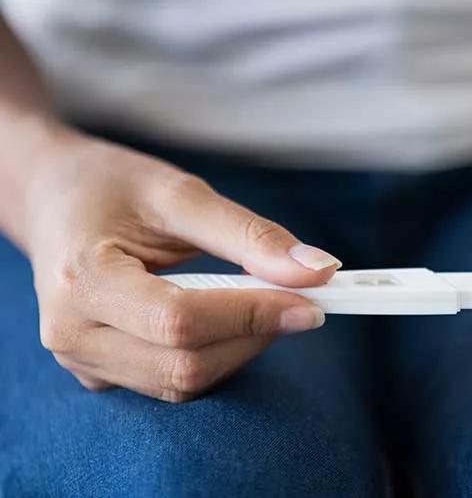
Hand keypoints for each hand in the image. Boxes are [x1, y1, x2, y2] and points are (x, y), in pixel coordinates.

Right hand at [25, 128, 340, 401]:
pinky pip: (172, 382)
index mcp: (84, 280)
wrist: (54, 199)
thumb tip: (318, 271)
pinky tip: (226, 319)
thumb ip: (250, 235)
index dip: (253, 315)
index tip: (312, 301)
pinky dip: (215, 357)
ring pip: (184, 383)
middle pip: (186, 365)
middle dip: (254, 336)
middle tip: (297, 301)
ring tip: (260, 302)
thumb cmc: (111, 187)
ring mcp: (82, 360)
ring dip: (239, 349)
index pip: (180, 322)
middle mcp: (73, 333)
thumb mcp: (181, 194)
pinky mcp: (100, 372)